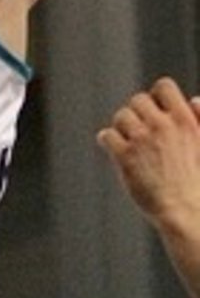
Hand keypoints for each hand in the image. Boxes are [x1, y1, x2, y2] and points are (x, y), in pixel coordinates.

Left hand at [98, 77, 199, 226]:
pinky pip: (107, 135)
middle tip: (141, 130)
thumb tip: (193, 100)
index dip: (158, 97)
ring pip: (121, 116)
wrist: (187, 210)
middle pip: (137, 100)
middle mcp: (162, 125)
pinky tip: (115, 149)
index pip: (163, 87)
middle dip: (139, 114)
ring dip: (123, 127)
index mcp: (184, 119)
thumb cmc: (198, 180)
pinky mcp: (124, 157)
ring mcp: (141, 140)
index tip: (157, 112)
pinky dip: (108, 140)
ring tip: (130, 141)